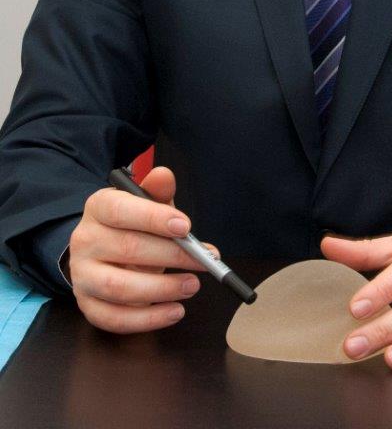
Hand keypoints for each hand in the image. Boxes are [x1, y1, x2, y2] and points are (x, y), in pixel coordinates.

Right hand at [68, 165, 219, 333]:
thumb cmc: (131, 225)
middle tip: (203, 261)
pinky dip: (148, 320)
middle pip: (128, 249)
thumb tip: (164, 176)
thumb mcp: (145, 204)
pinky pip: (115, 318)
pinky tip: (175, 311)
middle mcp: (84, 240)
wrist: (101, 251)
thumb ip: (157, 192)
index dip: (153, 218)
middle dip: (171, 256)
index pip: (120, 210)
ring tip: (192, 285)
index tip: (186, 227)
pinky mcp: (87, 305)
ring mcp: (82, 275)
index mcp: (98, 207)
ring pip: (119, 288)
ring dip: (162, 289)